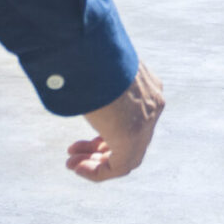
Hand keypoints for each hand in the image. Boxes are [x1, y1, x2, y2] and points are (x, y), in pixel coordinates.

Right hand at [66, 62, 163, 181]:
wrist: (92, 51)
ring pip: (128, 154)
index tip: (83, 136)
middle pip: (131, 137)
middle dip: (100, 149)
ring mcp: (146, 120)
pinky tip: (78, 168)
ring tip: (72, 164)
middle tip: (74, 153)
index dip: (108, 132)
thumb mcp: (99, 66)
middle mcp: (153, 104)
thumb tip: (70, 70)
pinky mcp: (134, 134)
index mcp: (148, 86)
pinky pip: (123, 165)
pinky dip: (100, 171)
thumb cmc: (88, 53)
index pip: (135, 118)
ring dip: (98, 163)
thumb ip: (95, 76)